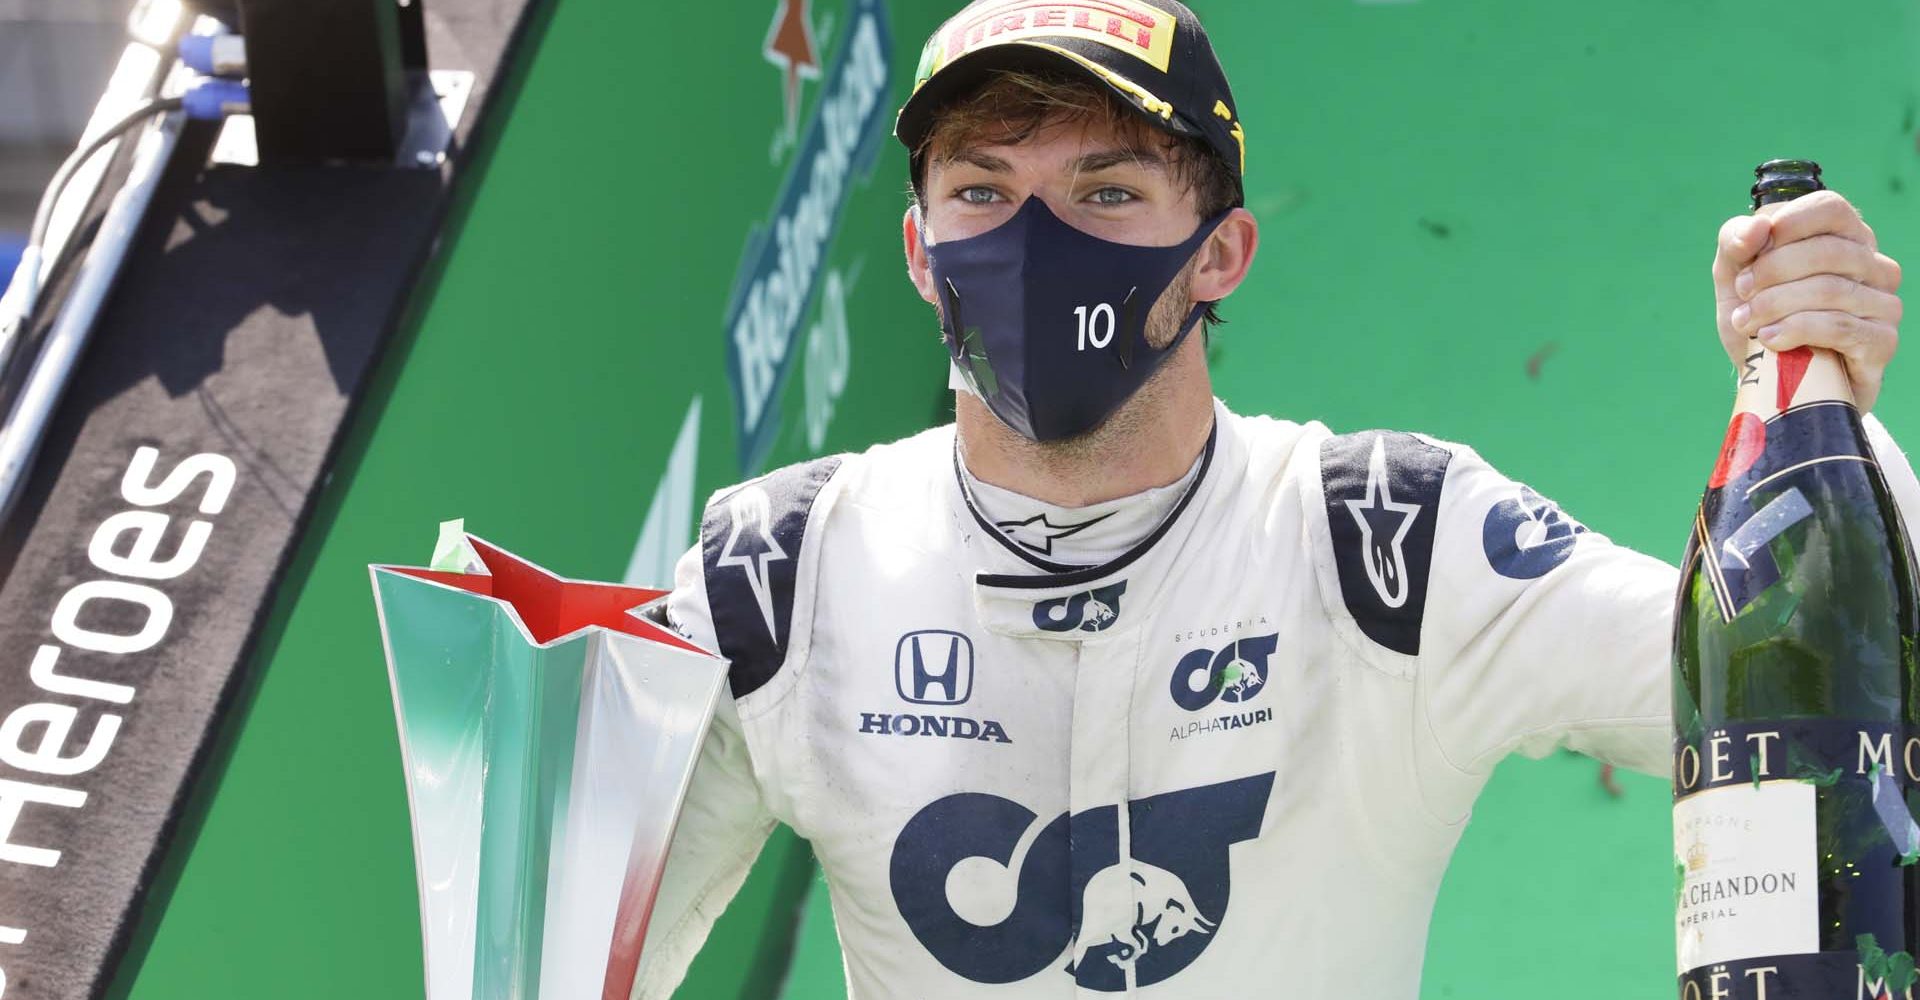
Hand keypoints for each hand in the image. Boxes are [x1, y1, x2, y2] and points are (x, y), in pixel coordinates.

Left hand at [1712, 189, 1902, 409]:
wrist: (1775, 383)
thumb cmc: (1760, 320)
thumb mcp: (1734, 277)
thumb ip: (1736, 243)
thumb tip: (1756, 227)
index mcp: (1844, 238)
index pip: (1831, 208)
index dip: (1788, 224)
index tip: (1749, 252)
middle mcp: (1873, 265)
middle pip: (1827, 250)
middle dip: (1771, 272)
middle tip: (1741, 294)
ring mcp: (1883, 303)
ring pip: (1831, 290)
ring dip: (1775, 305)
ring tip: (1746, 322)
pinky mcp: (1882, 341)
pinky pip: (1840, 327)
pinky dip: (1796, 330)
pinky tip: (1770, 340)